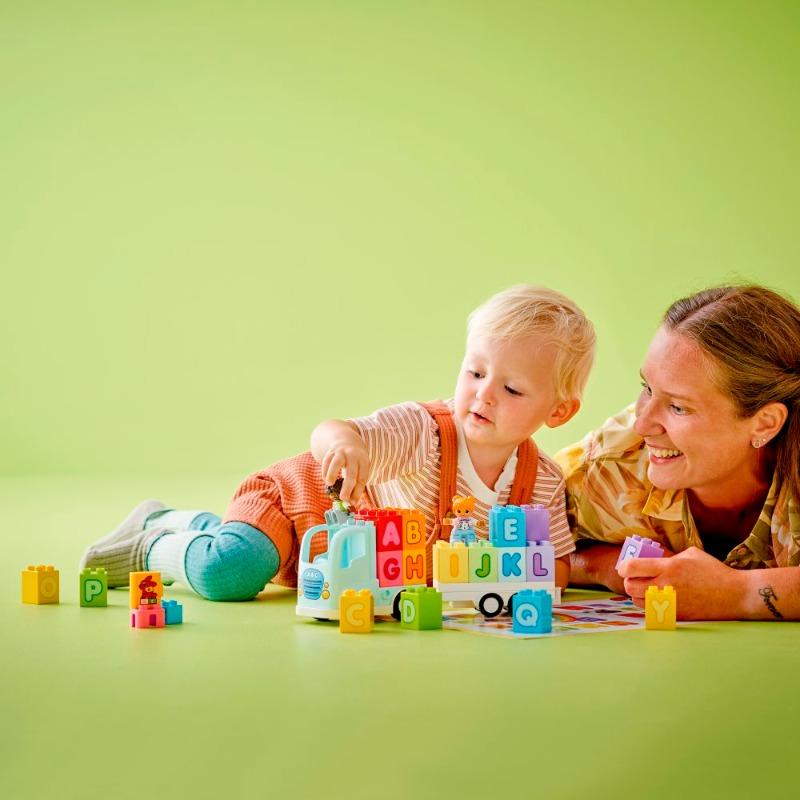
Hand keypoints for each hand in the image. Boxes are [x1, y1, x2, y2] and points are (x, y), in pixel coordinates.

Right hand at [320, 439, 369, 503]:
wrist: (347, 440)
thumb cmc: (355, 462)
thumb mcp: (360, 469)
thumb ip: (357, 484)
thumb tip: (351, 503)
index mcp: (364, 461)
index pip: (362, 478)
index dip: (358, 491)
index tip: (352, 502)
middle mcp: (353, 456)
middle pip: (351, 472)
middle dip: (347, 487)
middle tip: (343, 498)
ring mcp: (341, 452)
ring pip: (336, 463)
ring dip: (332, 474)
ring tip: (330, 484)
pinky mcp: (331, 451)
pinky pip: (326, 461)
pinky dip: (325, 471)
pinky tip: (326, 479)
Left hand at [616, 546, 745, 619]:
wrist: (735, 595)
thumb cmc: (714, 571)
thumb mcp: (691, 554)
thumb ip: (669, 556)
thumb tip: (653, 559)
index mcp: (669, 567)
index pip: (632, 567)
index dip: (623, 567)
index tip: (623, 568)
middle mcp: (666, 585)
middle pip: (630, 587)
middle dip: (628, 582)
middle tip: (634, 579)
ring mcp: (670, 603)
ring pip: (638, 602)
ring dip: (638, 595)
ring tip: (647, 590)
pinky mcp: (676, 617)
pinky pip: (652, 613)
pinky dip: (650, 607)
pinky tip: (658, 601)